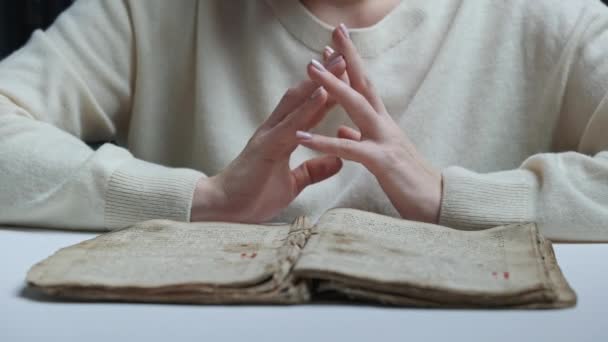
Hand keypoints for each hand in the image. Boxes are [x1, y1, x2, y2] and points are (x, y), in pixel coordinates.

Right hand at [191, 55, 347, 222]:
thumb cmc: (253, 195)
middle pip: (304, 96)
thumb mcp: (292, 183)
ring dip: (320, 82)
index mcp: (283, 136)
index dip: (329, 90)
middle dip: (325, 76)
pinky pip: (290, 125)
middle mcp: (276, 129)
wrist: (223, 209)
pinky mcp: (265, 147)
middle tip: (345, 54)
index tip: (347, 74)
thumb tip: (338, 161)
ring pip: (298, 102)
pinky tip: (323, 95)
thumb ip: (313, 170)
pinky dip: (308, 109)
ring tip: (340, 64)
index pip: (310, 108)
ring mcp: (269, 135)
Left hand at [297, 25, 442, 223]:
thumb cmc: (410, 183)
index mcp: (382, 125)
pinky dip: (324, 142)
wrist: (439, 206)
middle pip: (365, 84)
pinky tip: (302, 137)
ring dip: (333, 85)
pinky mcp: (383, 162)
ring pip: (358, 106)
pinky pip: (349, 150)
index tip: (333, 47)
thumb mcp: (382, 158)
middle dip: (347, 57)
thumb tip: (344, 129)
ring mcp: (385, 141)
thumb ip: (361, 140)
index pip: (364, 88)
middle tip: (332, 33)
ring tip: (311, 68)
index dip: (349, 66)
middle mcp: (385, 126)